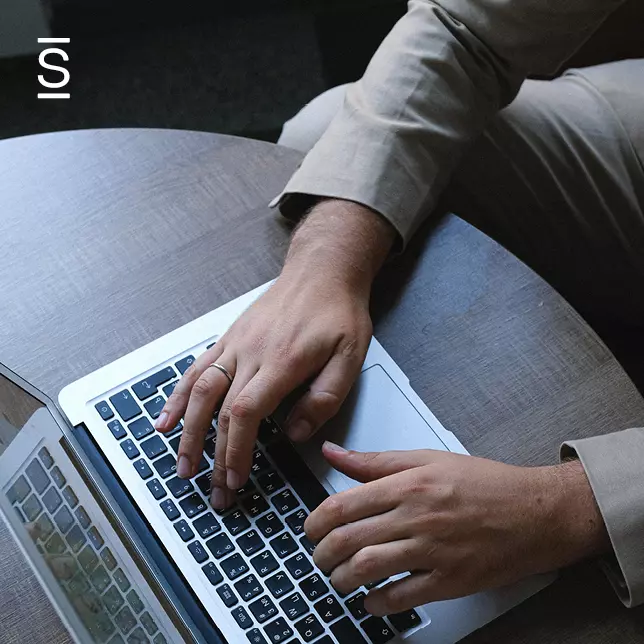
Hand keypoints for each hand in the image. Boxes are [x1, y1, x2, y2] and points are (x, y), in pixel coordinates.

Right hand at [155, 199, 395, 507]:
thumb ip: (324, 397)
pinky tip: (166, 418)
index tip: (234, 479)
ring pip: (199, 391)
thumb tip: (294, 433)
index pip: (246, 413)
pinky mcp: (229, 338)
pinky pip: (196, 369)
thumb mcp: (350, 357)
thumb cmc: (338, 313)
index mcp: (281, 362)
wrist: (322, 271)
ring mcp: (235, 345)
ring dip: (187, 432)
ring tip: (182, 465)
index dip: (234, 450)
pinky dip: (178, 396)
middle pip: (219, 410)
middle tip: (213, 490)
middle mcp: (250, 353)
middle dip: (212, 455)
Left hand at [305, 443, 608, 615]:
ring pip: (369, 569)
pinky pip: (403, 598)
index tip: (310, 529)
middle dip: (323, 554)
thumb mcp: (427, 459)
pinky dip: (378, 603)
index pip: (343, 504)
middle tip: (319, 557)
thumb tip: (332, 452)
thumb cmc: (484, 483)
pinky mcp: (451, 580)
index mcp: (408, 484)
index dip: (316, 521)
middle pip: (350, 539)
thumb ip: (375, 460)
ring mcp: (434, 550)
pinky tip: (371, 600)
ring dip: (343, 579)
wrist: (535, 512)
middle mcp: (417, 516)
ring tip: (339, 578)